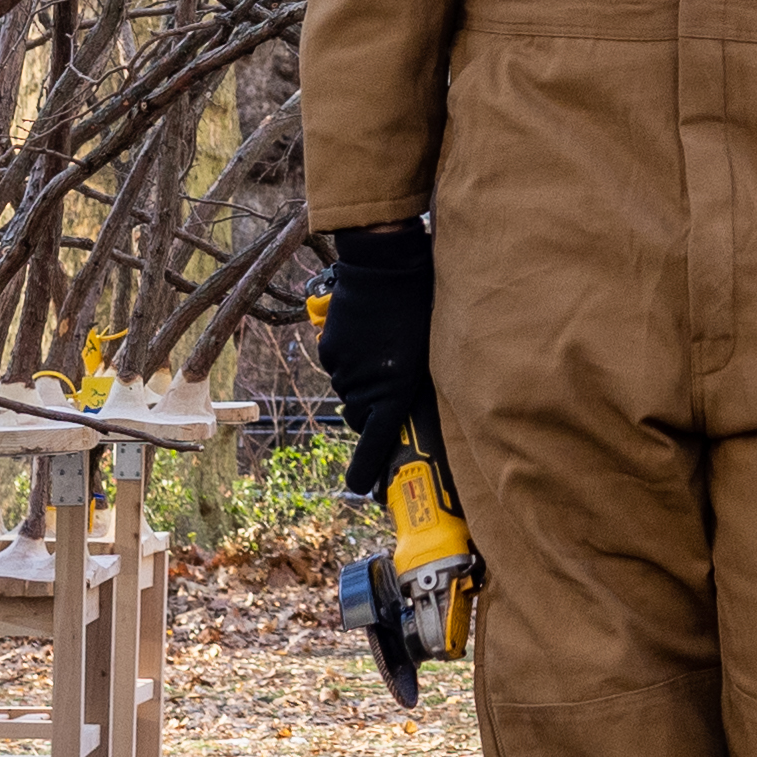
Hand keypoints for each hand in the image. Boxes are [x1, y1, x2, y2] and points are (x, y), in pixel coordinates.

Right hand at [313, 222, 440, 469]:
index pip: (375, 441)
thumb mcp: (427, 353)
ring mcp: (342, 368)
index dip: (367, 468)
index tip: (361, 488)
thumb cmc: (417, 309)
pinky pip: (338, 367)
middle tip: (388, 385)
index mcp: (394, 389)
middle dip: (371, 409)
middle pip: (361, 414)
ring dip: (363, 380)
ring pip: (350, 389)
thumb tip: (408, 409)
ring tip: (381, 350)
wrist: (383, 269)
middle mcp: (364, 384)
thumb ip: (415, 387)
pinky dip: (350, 361)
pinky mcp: (328, 350)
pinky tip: (366, 338)